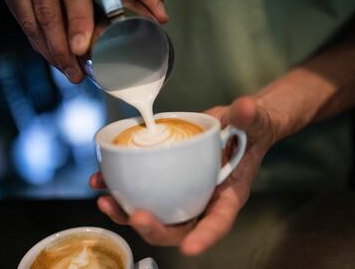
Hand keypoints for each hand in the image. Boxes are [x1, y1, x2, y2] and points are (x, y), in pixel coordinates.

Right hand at [0, 0, 167, 82]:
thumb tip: (162, 16)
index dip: (76, 20)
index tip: (81, 49)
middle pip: (47, 11)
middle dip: (61, 48)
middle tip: (76, 73)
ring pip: (31, 20)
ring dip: (49, 51)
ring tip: (69, 72)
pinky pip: (21, 20)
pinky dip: (37, 42)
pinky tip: (53, 57)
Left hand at [89, 96, 280, 254]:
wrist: (235, 126)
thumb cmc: (248, 131)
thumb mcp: (253, 123)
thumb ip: (249, 118)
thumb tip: (246, 107)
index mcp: (228, 195)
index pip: (219, 221)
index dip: (205, 237)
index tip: (189, 248)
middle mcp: (203, 199)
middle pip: (179, 227)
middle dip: (155, 228)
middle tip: (136, 216)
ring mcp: (182, 191)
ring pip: (155, 214)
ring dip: (127, 213)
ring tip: (106, 201)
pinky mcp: (165, 178)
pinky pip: (142, 190)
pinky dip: (120, 188)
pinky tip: (101, 180)